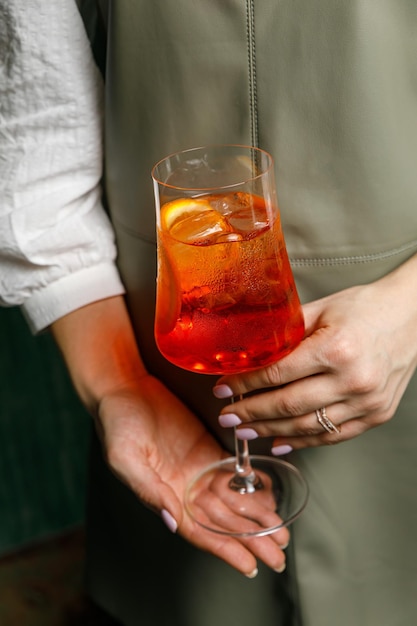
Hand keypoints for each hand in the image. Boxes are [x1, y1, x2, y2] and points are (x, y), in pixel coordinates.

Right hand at [95, 375, 288, 575]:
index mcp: (164, 495)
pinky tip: (269, 492)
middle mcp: (185, 487)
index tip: (250, 566)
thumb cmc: (118, 422)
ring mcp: (198, 468)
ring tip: (281, 531)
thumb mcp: (125, 457)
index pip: (199, 530)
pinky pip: (233, 471)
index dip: (224, 549)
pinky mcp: (207, 448)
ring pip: (232, 499)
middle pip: (222, 521)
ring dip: (256, 517)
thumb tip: (171, 521)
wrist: (126, 388)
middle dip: (250, 540)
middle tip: (277, 556)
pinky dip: (252, 483)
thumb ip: (148, 489)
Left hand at [214, 255, 416, 449]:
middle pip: (289, 405)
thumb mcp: (322, 309)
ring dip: (271, 431)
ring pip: (308, 426)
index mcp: (336, 348)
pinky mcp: (377, 414)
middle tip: (227, 417)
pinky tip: (279, 443)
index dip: (244, 385)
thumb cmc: (366, 308)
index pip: (277, 374)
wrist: (412, 316)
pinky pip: (333, 435)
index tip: (223, 391)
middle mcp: (353, 379)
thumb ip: (287, 331)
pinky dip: (303, 442)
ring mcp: (368, 401)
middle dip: (251, 413)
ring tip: (246, 432)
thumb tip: (249, 349)